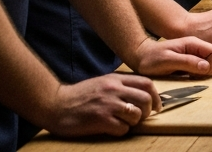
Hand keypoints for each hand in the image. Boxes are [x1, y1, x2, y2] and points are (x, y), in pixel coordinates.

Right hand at [43, 73, 158, 137]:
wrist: (55, 104)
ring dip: (133, 122)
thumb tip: (143, 95)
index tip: (156, 106)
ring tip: (123, 122)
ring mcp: (108, 105)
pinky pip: (123, 129)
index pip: (147, 84)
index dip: (156, 96)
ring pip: (136, 115)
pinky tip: (111, 128)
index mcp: (116, 80)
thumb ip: (121, 86)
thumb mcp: (103, 83)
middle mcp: (114, 90)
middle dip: (148, 111)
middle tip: (141, 117)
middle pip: (146, 99)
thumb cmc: (79, 96)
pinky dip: (121, 131)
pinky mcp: (100, 120)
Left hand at [132, 36, 211, 76]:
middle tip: (193, 75)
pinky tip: (188, 76)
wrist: (140, 57)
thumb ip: (188, 62)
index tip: (199, 72)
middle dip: (211, 70)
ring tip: (189, 75)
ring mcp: (196, 54)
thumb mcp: (168, 60)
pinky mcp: (192, 61)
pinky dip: (200, 75)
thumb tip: (206, 67)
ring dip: (205, 74)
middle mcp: (198, 47)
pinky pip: (205, 69)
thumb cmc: (151, 58)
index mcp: (194, 44)